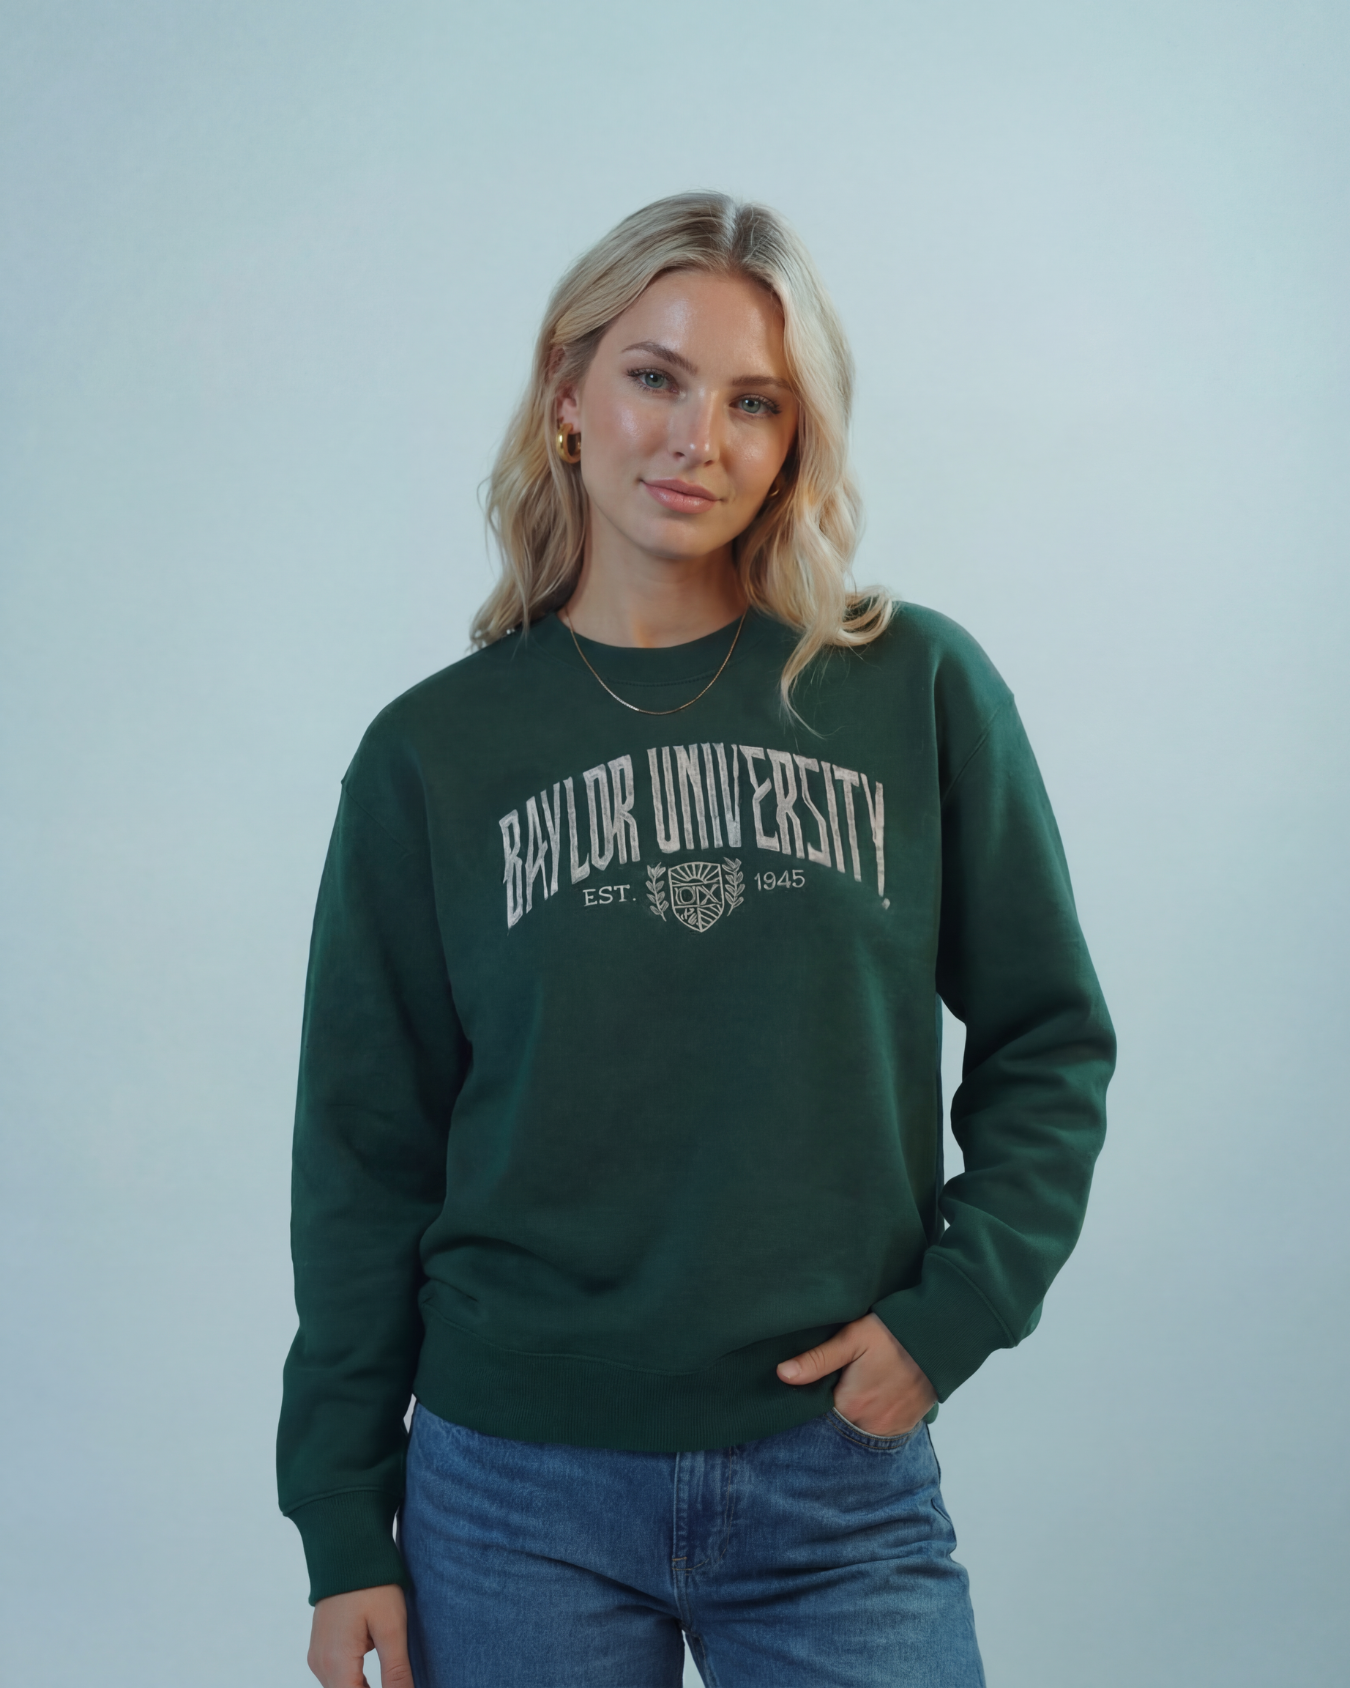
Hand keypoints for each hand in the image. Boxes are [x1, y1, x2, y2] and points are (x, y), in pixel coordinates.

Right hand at [308, 1584, 412, 1687]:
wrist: (348, 1548)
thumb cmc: (373, 1585)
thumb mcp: (392, 1628)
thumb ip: (396, 1672)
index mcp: (336, 1663)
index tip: (400, 1687)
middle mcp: (321, 1664)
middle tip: (399, 1682)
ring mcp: (318, 1656)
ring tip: (392, 1682)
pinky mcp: (321, 1648)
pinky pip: (336, 1677)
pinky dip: (355, 1682)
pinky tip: (375, 1681)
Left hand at [777, 1312, 936, 1436]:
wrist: (940, 1336)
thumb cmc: (892, 1332)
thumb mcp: (851, 1339)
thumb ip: (817, 1360)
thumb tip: (782, 1374)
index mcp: (851, 1406)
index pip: (817, 1417)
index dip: (810, 1404)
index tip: (809, 1390)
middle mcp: (870, 1426)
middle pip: (839, 1427)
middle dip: (832, 1412)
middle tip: (834, 1386)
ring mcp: (891, 1429)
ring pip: (859, 1431)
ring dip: (853, 1418)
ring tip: (853, 1392)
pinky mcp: (907, 1426)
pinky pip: (881, 1432)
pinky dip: (873, 1421)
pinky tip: (871, 1400)